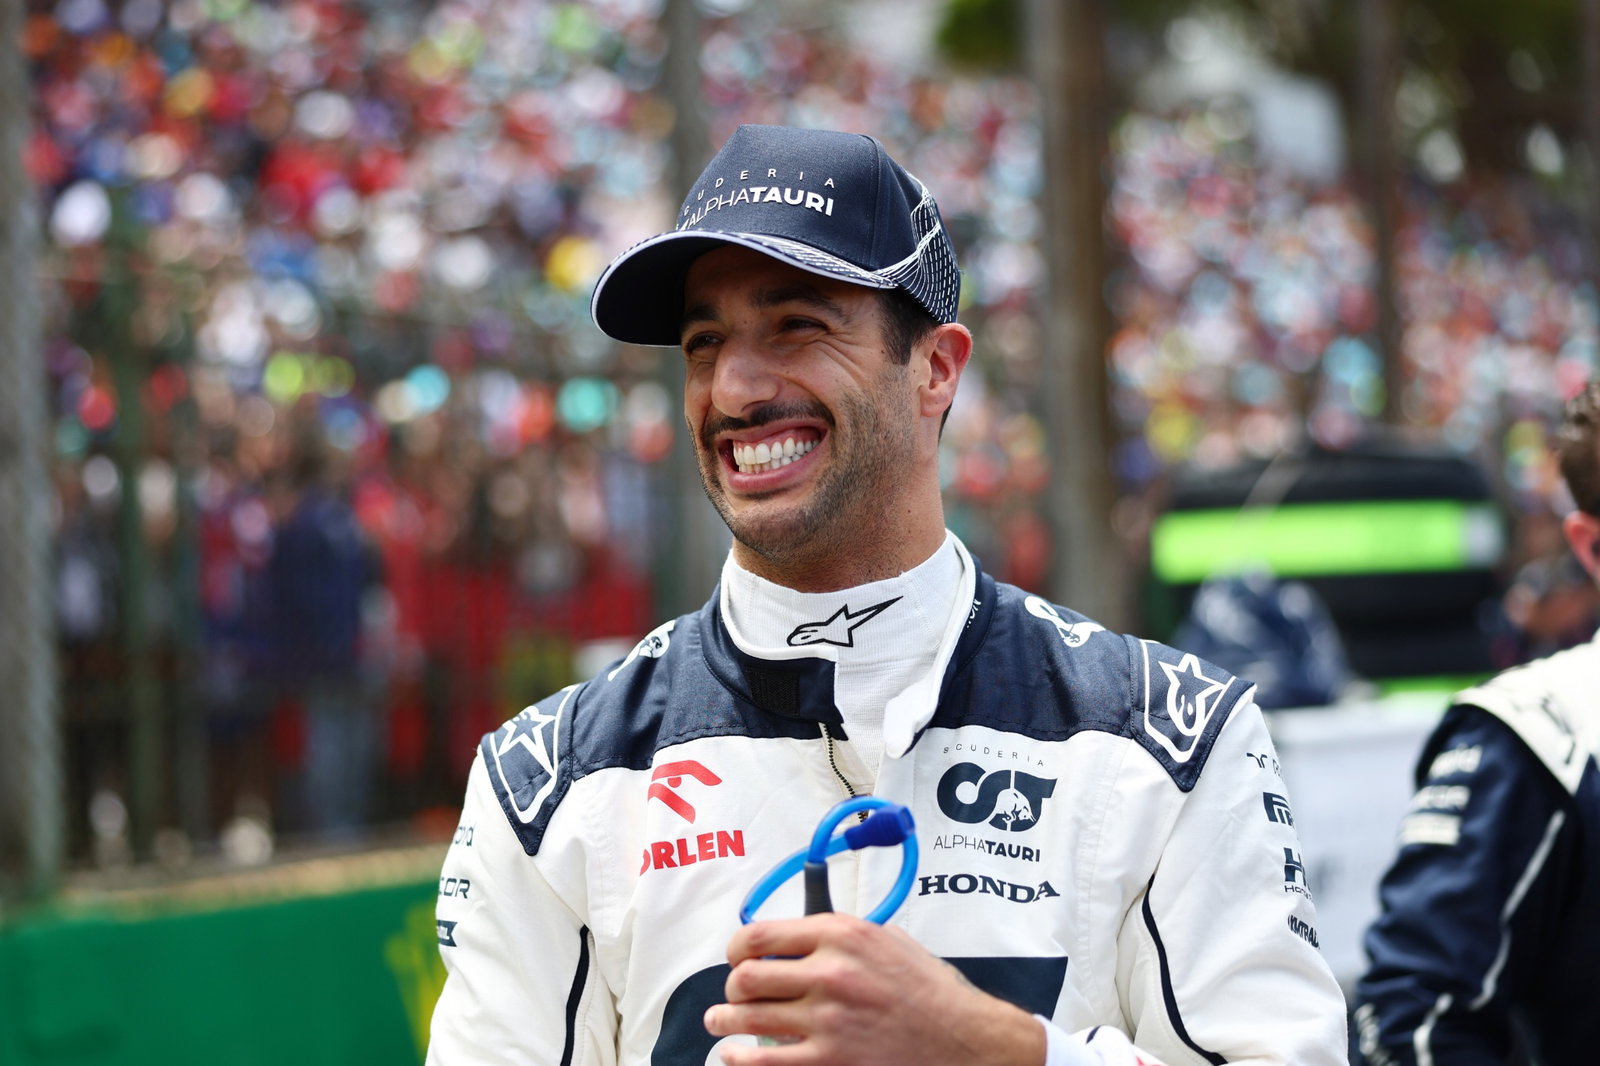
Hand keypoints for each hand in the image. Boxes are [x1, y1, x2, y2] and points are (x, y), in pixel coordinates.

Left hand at [704, 913, 1045, 1065]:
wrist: (963, 1038)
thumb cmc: (930, 991)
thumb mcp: (886, 939)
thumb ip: (840, 935)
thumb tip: (797, 938)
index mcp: (841, 935)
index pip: (760, 934)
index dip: (737, 947)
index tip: (736, 956)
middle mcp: (830, 973)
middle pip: (747, 976)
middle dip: (732, 987)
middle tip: (732, 994)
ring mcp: (828, 1020)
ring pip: (747, 1017)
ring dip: (725, 1021)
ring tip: (720, 1022)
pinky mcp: (830, 1061)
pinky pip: (766, 1060)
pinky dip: (741, 1058)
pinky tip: (734, 1054)